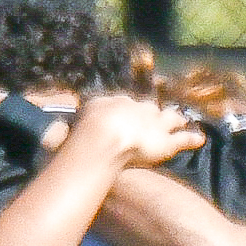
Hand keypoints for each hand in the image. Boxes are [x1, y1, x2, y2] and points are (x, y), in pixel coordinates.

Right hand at [65, 92, 199, 169]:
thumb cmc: (85, 130)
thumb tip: (45, 136)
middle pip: (147, 107)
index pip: (122, 104)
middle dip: (152, 111)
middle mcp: (138, 109)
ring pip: (169, 118)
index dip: (124, 111)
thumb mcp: (70, 125)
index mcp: (115, 103)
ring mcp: (154, 125)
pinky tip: (200, 139)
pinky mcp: (166, 142)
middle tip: (154, 114)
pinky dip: (191, 138)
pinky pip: (183, 139)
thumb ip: (62, 130)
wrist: (105, 135)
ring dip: (176, 119)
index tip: (124, 116)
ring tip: (182, 118)